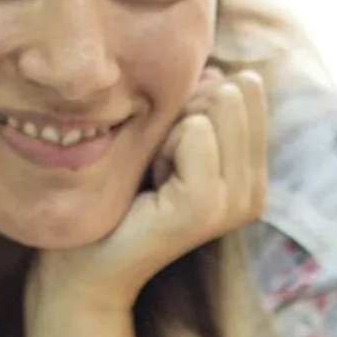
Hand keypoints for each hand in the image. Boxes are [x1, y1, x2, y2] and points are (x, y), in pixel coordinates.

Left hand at [29, 67, 269, 314]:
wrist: (82, 265)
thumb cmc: (118, 197)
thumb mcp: (166, 138)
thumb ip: (200, 103)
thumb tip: (220, 71)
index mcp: (252, 174)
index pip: (246, 88)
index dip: (195, 102)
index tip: (167, 149)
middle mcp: (255, 191)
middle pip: (234, 91)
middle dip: (185, 113)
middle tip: (157, 163)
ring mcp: (234, 202)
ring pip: (217, 104)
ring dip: (171, 129)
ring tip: (152, 175)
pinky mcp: (205, 206)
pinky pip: (196, 130)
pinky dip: (162, 145)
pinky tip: (148, 183)